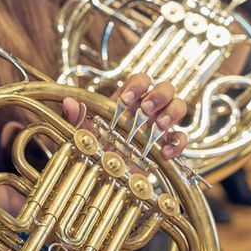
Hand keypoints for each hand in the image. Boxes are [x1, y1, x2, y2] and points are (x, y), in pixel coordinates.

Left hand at [62, 73, 187, 158]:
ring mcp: (160, 125)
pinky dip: (178, 143)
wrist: (105, 171)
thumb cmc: (96, 144)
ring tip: (159, 125)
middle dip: (159, 94)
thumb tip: (69, 103)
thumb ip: (76, 117)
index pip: (141, 79)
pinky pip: (181, 139)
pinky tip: (164, 153)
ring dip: (172, 112)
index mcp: (130, 99)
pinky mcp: (166, 146)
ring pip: (179, 107)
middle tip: (146, 108)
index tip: (127, 99)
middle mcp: (148, 108)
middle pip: (166, 88)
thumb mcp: (83, 131)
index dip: (138, 84)